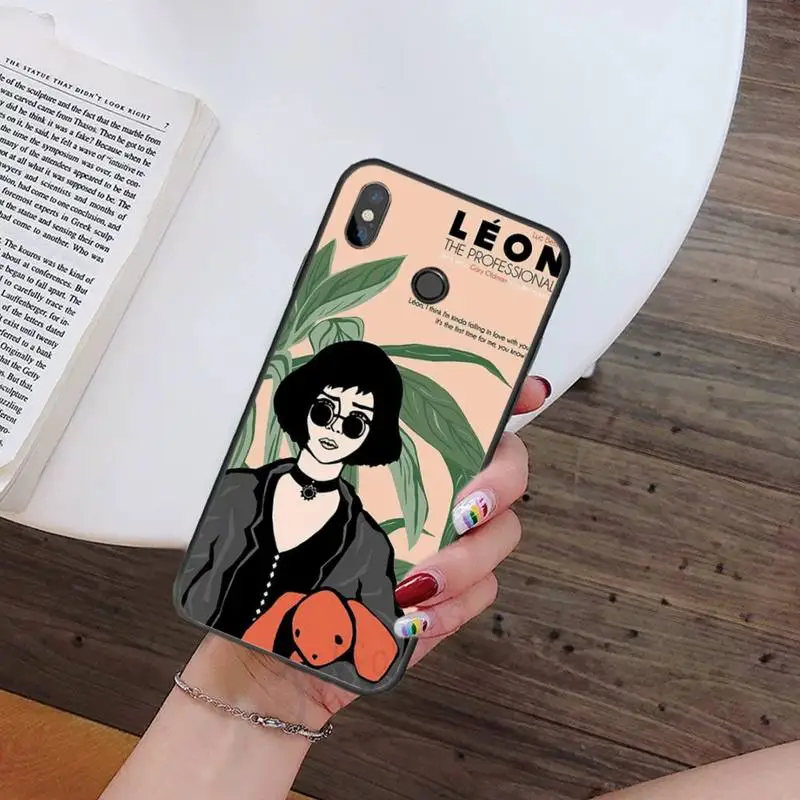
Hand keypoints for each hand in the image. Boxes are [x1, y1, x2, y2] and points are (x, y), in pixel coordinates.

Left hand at [189, 376, 549, 727]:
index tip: (531, 391)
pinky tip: (410, 620)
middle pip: (509, 471)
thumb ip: (309, 455)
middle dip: (499, 486)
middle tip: (463, 511)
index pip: (470, 416)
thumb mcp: (286, 500)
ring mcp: (453, 546)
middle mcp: (443, 495)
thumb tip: (317, 407)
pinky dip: (450, 608)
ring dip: (464, 561)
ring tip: (415, 584)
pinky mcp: (453, 597)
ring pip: (501, 537)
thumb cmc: (284, 568)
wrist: (282, 652)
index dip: (512, 396)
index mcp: (408, 460)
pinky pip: (482, 594)